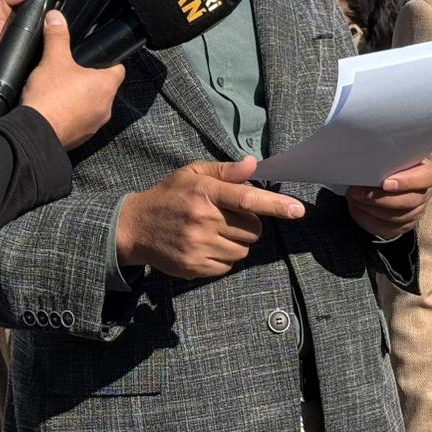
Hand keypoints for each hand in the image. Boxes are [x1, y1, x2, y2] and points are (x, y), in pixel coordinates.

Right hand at [21, 10, 123, 148]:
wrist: (33, 133)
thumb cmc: (50, 96)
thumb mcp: (53, 59)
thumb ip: (57, 36)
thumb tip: (56, 16)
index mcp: (106, 86)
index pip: (118, 69)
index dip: (109, 61)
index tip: (96, 57)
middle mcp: (106, 107)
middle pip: (104, 88)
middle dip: (90, 80)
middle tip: (72, 71)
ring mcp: (93, 125)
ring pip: (92, 106)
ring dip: (80, 99)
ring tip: (61, 90)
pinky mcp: (79, 137)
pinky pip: (79, 122)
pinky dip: (70, 115)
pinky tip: (55, 108)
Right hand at [115, 156, 305, 279]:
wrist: (134, 227)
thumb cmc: (168, 196)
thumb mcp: (192, 174)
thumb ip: (225, 171)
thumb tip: (254, 165)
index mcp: (205, 192)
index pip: (247, 199)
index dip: (275, 205)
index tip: (298, 210)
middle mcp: (203, 219)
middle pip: (252, 229)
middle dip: (247, 225)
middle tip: (226, 218)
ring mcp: (199, 245)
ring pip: (242, 250)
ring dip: (236, 243)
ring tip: (213, 233)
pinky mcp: (195, 267)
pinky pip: (227, 266)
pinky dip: (223, 259)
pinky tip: (205, 247)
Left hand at [346, 158, 431, 239]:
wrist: (388, 181)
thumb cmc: (390, 164)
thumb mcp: (391, 157)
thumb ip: (386, 158)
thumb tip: (366, 160)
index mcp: (426, 173)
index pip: (426, 178)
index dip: (407, 182)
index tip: (385, 183)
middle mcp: (424, 194)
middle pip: (409, 201)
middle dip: (380, 198)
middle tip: (358, 192)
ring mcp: (416, 212)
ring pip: (397, 217)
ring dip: (371, 209)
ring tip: (354, 197)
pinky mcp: (404, 226)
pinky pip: (386, 228)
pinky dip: (368, 218)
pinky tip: (356, 207)